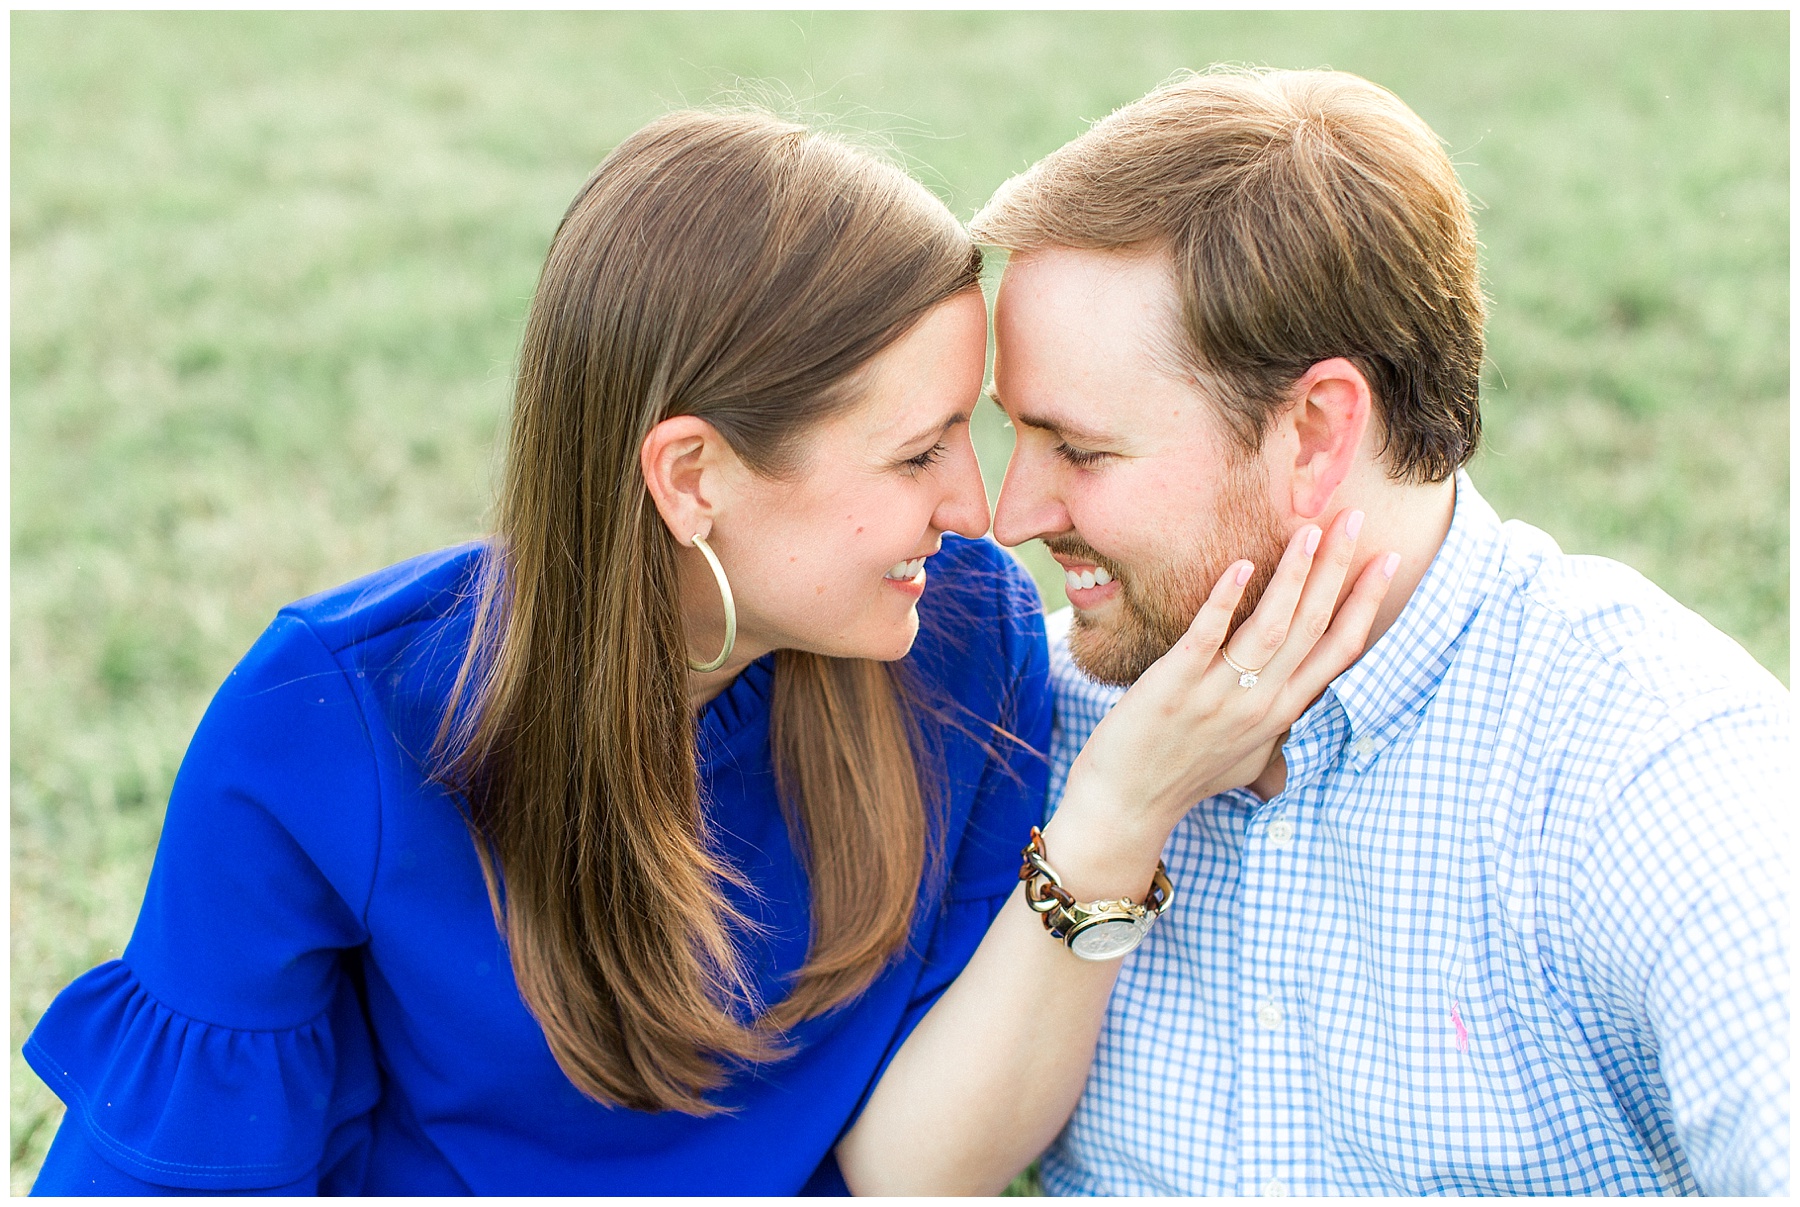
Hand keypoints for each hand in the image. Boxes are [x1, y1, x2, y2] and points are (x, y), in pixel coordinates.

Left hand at [1060, 509, 1396, 850]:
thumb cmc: (1184, 776)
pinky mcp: (1173, 689)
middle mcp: (1259, 704)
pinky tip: (1240, 565)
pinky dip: (1224, 602)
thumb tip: (1295, 699)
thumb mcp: (1248, 756)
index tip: (1387, 559)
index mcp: (1281, 713)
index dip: (1366, 603)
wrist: (1126, 806)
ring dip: (1294, 577)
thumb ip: (1275, 722)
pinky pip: (1205, 640)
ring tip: (1310, 531)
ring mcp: (1217, 696)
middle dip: (1338, 571)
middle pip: (1311, 628)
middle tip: (1354, 518)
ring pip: (1270, 629)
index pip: (1339, 650)